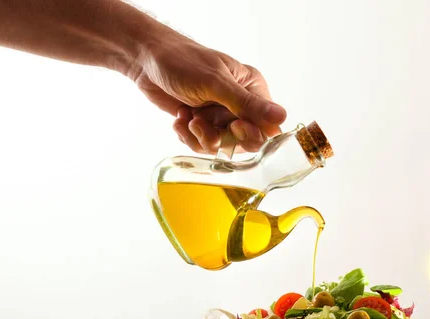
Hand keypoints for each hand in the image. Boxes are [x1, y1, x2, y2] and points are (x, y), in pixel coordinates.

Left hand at [130, 32, 286, 153]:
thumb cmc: (184, 62)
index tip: (233, 128)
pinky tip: (179, 119)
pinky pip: (202, 144)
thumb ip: (248, 104)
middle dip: (220, 137)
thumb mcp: (217, 83)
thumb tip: (282, 117)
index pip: (267, 126)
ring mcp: (220, 116)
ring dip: (201, 136)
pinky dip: (188, 136)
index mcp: (253, 89)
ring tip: (188, 120)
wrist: (147, 61)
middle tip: (202, 123)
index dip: (253, 134)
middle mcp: (240, 105)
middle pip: (243, 141)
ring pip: (221, 146)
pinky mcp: (202, 124)